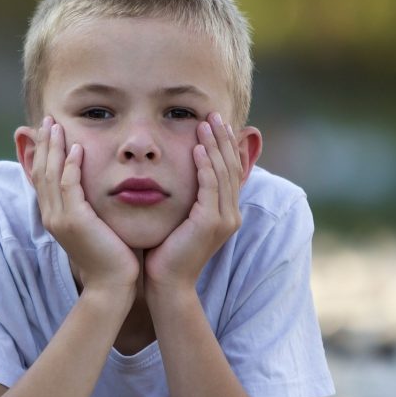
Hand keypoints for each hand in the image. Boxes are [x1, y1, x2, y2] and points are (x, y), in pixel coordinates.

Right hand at [23, 117, 139, 294]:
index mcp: (53, 216)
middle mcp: (51, 215)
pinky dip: (70, 164)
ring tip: (57, 125)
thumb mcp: (94, 227)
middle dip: (43, 144)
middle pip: (41, 172)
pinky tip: (76, 147)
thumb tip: (91, 191)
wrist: (113, 284)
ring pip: (50, 174)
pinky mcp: (75, 220)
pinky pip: (68, 185)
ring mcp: (60, 218)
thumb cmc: (110, 256)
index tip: (48, 132)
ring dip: (53, 147)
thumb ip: (87, 207)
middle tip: (47, 121)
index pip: (42, 178)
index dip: (43, 154)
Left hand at [145, 113, 243, 290]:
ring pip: (222, 173)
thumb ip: (184, 197)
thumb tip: (173, 173)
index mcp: (225, 212)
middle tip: (213, 114)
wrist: (166, 282)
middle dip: (222, 138)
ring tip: (205, 122)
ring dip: (214, 145)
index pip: (228, 170)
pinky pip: (210, 187)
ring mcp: (224, 219)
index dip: (224, 145)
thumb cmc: (165, 251)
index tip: (214, 122)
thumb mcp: (178, 217)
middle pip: (230, 166)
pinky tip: (198, 148)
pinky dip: (205, 166)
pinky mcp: (211, 223)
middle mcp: (230, 214)